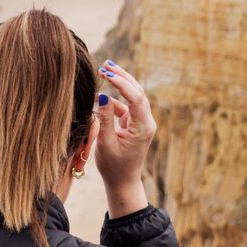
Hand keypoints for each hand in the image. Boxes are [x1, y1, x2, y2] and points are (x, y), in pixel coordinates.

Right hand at [93, 60, 156, 217]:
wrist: (122, 181)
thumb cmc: (113, 166)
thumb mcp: (105, 142)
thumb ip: (104, 118)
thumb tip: (102, 95)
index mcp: (143, 127)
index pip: (135, 98)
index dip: (121, 83)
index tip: (106, 73)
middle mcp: (146, 122)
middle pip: (138, 92)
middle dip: (123, 77)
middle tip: (106, 64)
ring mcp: (141, 123)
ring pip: (133, 97)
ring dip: (120, 84)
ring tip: (105, 71)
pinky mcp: (134, 124)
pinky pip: (126, 106)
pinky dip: (114, 98)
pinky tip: (101, 95)